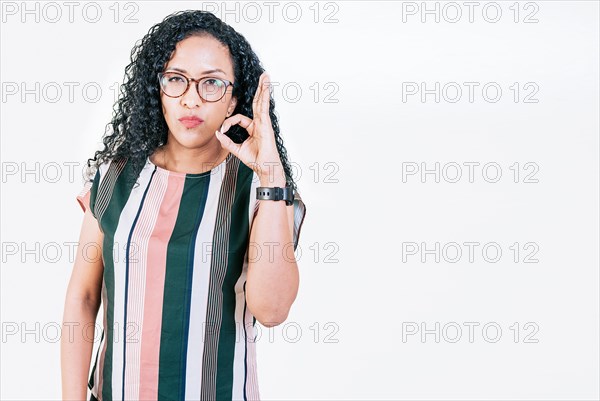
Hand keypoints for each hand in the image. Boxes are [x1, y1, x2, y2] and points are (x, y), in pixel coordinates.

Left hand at [215, 71, 285, 185]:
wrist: (265, 167)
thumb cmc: (256, 160)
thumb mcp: (237, 150)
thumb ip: (227, 142)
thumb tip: (217, 134)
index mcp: (253, 128)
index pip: (239, 118)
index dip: (228, 122)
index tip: (221, 130)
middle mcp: (260, 123)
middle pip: (258, 103)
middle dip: (259, 90)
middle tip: (262, 77)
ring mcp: (264, 122)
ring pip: (262, 102)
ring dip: (264, 88)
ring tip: (266, 76)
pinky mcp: (265, 123)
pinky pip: (264, 107)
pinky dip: (265, 96)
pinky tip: (267, 86)